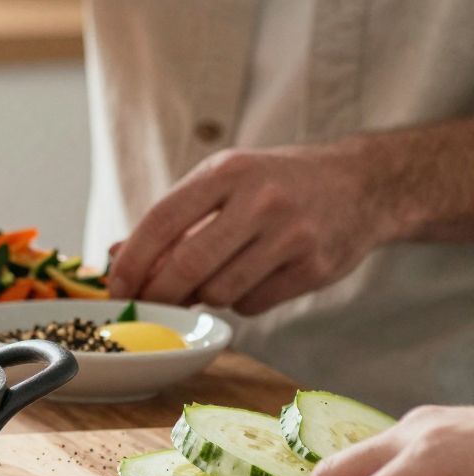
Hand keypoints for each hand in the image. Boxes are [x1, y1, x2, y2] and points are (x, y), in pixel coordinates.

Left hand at [106, 139, 383, 313]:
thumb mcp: (224, 180)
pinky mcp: (314, 269)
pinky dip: (239, 301)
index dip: (132, 259)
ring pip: (219, 292)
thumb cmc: (276, 183)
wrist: (362, 185)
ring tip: (210, 280)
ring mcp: (292, 235)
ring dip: (203, 297)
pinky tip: (250, 278)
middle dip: (157, 292)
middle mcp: (260, 200)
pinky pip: (252, 304)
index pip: (162, 220)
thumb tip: (114, 256)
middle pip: (188, 264)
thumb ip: (173, 218)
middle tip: (145, 304)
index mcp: (228, 171)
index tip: (115, 285)